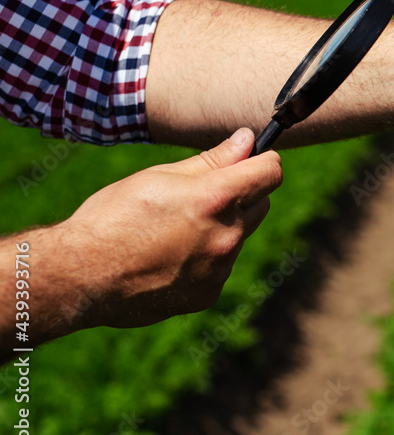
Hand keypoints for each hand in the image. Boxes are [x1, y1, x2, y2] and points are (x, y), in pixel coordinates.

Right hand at [60, 128, 281, 328]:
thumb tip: (247, 141)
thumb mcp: (160, 177)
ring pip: (239, 235)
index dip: (262, 161)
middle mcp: (227, 235)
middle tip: (200, 194)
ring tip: (174, 230)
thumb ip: (213, 160)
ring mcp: (220, 268)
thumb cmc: (114, 217)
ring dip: (222, 227)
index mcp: (216, 199)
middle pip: (261, 203)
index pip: (271, 172)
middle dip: (241, 194)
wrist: (80, 276)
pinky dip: (206, 258)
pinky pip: (221, 266)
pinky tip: (169, 257)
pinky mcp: (209, 293)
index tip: (250, 160)